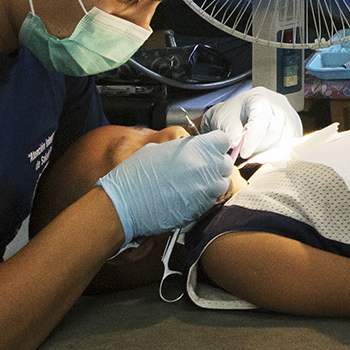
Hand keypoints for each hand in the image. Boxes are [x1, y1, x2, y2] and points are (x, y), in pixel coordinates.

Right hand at [99, 129, 233, 239]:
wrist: (125, 204)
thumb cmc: (135, 175)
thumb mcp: (158, 150)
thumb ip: (182, 148)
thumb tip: (190, 149)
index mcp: (196, 149)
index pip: (222, 141)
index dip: (214, 144)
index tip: (208, 148)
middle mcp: (205, 168)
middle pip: (225, 163)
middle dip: (214, 164)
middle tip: (199, 167)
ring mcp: (204, 190)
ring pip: (221, 183)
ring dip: (212, 182)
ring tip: (193, 183)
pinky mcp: (200, 209)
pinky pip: (211, 200)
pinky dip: (204, 197)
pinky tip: (187, 196)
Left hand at [204, 88, 302, 159]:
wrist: (239, 114)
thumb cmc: (232, 114)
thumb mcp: (223, 119)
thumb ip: (230, 130)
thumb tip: (237, 143)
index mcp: (260, 97)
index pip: (261, 118)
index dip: (253, 138)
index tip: (243, 153)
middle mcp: (279, 105)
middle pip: (274, 131)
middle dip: (258, 146)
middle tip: (244, 151)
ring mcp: (290, 116)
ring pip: (284, 141)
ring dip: (267, 151)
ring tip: (253, 148)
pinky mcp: (295, 128)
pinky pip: (289, 145)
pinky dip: (276, 153)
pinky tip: (263, 152)